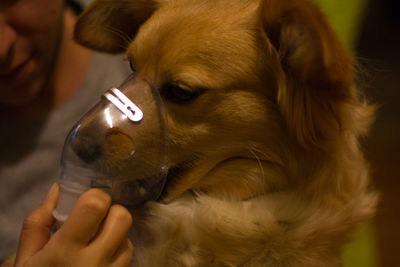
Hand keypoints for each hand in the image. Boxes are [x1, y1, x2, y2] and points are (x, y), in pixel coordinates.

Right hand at [14, 183, 133, 266]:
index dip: (95, 196)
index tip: (86, 201)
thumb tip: (57, 190)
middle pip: (123, 218)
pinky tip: (100, 257)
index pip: (96, 205)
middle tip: (94, 219)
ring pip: (128, 239)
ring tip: (95, 241)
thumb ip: (38, 222)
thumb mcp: (24, 259)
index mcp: (66, 251)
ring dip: (115, 234)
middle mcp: (94, 263)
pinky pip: (127, 259)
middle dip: (111, 211)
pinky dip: (117, 251)